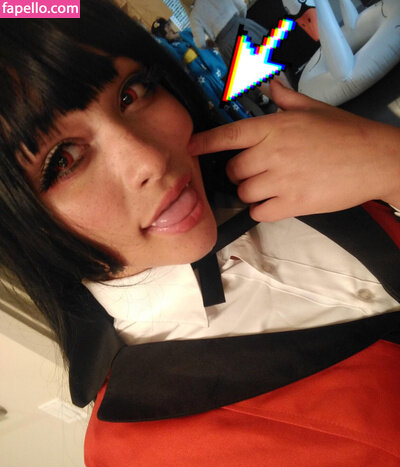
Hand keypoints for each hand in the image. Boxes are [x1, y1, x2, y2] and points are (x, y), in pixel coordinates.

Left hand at [188, 80, 399, 220]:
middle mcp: (272, 153)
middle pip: (234, 170)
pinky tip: (275, 202)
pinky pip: (259, 212)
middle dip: (240, 173)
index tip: (191, 147)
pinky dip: (262, 210)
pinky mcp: (292, 203)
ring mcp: (281, 180)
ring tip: (269, 187)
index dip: (205, 142)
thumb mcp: (314, 109)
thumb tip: (272, 86)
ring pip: (244, 192)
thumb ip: (287, 99)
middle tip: (257, 171)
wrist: (374, 160)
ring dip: (251, 192)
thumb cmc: (346, 134)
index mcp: (274, 128)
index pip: (229, 135)